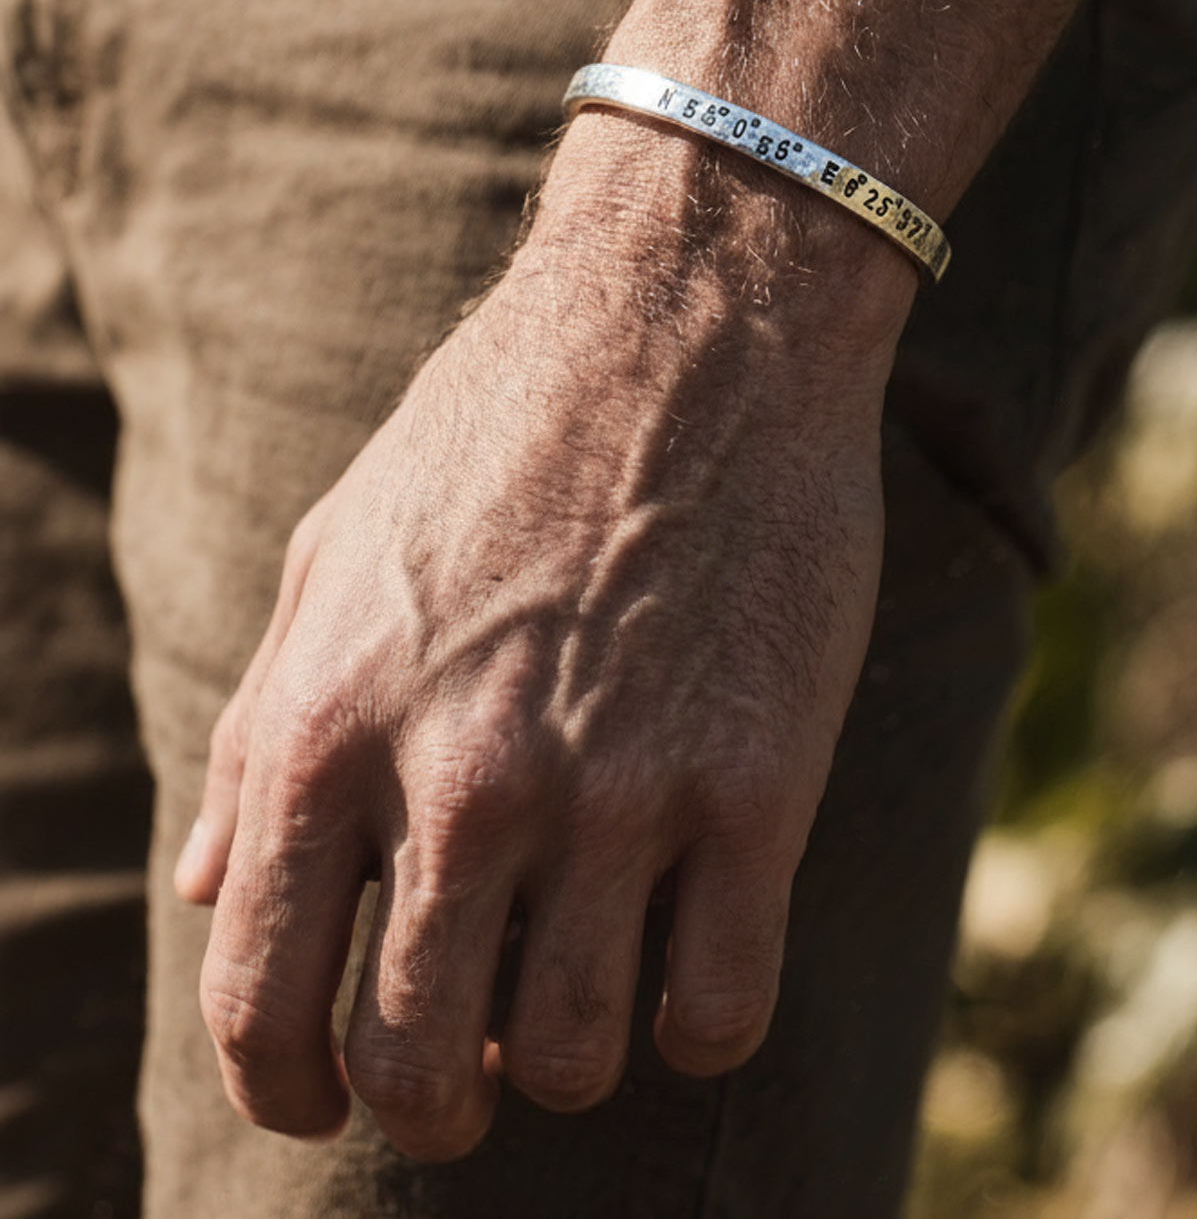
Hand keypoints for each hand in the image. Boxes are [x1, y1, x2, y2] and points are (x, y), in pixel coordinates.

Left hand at [173, 126, 913, 1159]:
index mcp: (331, 726)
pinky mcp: (756, 784)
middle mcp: (463, 779)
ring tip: (586, 990)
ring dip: (572, 1057)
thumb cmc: (501, 432)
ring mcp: (618, 789)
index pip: (264, 1004)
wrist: (688, 323)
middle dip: (435, 1102)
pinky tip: (694, 957)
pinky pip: (719, 1009)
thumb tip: (210, 888)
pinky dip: (697, 1025)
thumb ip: (257, 734)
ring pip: (578, 1056)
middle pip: (421, 1064)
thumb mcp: (333, 554)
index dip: (290, 1089)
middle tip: (474, 1068)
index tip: (331, 1096)